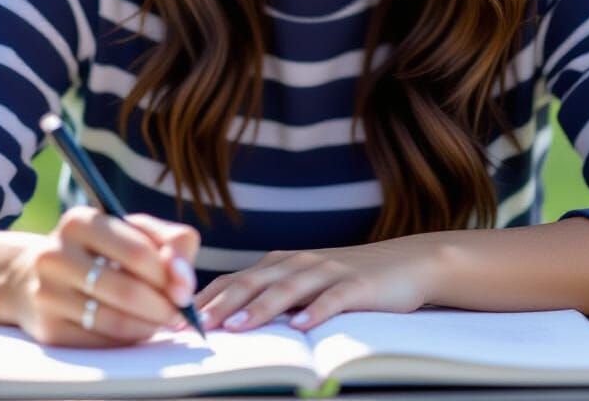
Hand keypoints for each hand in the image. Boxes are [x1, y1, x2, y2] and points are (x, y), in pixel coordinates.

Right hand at [2, 207, 200, 346]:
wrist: (34, 275)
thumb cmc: (100, 249)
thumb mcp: (135, 231)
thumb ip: (171, 243)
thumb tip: (183, 280)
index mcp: (80, 221)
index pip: (138, 252)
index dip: (170, 275)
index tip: (185, 289)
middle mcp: (55, 255)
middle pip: (127, 291)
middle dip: (163, 306)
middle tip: (179, 313)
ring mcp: (47, 294)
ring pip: (115, 321)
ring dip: (149, 326)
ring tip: (162, 322)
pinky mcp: (47, 329)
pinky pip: (100, 342)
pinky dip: (128, 340)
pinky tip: (137, 330)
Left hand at [193, 237, 437, 332]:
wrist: (407, 263)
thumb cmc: (350, 278)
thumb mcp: (307, 282)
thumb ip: (274, 295)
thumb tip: (228, 321)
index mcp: (283, 262)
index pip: (237, 278)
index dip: (209, 297)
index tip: (181, 318)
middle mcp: (301, 262)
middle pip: (255, 280)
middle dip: (224, 303)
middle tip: (198, 325)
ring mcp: (329, 271)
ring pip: (289, 288)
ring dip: (262, 307)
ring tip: (238, 326)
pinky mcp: (358, 284)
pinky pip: (334, 298)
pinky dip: (316, 311)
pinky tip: (302, 326)